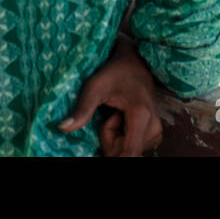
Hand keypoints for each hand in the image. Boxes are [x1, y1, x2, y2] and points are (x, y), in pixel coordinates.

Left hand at [57, 36, 162, 155]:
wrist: (135, 61)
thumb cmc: (114, 71)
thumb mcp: (95, 86)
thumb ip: (82, 109)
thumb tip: (63, 128)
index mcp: (141, 115)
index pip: (130, 153)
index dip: (114, 157)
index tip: (102, 152)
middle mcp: (154, 126)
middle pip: (124, 151)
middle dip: (109, 138)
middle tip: (109, 114)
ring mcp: (156, 130)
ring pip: (128, 149)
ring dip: (116, 136)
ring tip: (116, 112)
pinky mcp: (155, 132)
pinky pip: (133, 146)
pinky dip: (123, 136)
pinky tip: (123, 117)